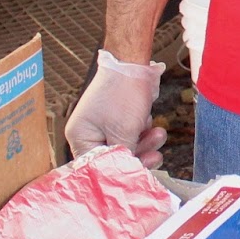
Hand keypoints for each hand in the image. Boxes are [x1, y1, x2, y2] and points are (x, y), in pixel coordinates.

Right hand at [65, 50, 167, 167]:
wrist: (133, 62)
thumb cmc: (123, 94)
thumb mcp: (123, 131)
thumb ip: (123, 156)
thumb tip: (126, 176)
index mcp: (80, 137)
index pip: (95, 167)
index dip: (116, 172)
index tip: (136, 174)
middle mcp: (89, 132)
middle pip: (114, 157)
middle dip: (138, 154)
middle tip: (155, 155)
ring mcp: (104, 123)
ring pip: (127, 144)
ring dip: (145, 141)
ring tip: (158, 133)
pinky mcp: (119, 116)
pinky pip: (132, 132)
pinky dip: (142, 129)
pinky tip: (148, 119)